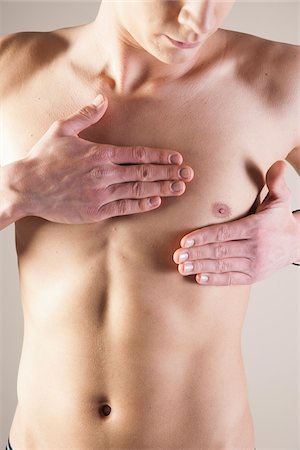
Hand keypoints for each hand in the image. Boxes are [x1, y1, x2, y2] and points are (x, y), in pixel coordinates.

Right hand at [9, 94, 193, 223]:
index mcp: (100, 153)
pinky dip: (142, 205)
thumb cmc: (44, 158)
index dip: (161, 156)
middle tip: (189, 174)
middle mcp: (105, 174)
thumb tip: (102, 99)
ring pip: (139, 190)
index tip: (178, 158)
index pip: (139, 154)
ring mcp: (101, 194)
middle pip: (145, 172)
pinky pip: (124, 207)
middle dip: (170, 173)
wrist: (26, 187)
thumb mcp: (62, 129)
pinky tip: (156, 202)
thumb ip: (86, 115)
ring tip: (180, 188)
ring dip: (162, 188)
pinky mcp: (95, 211)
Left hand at [173, 161, 298, 284]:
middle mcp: (255, 248)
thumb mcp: (281, 198)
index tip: (185, 240)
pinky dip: (215, 279)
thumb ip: (276, 182)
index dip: (203, 237)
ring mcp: (255, 264)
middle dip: (197, 253)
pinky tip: (199, 278)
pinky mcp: (254, 277)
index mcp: (256, 227)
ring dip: (201, 267)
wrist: (297, 244)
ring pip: (223, 266)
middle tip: (177, 255)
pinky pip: (232, 279)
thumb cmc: (280, 219)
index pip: (224, 233)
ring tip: (182, 267)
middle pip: (220, 251)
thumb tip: (278, 164)